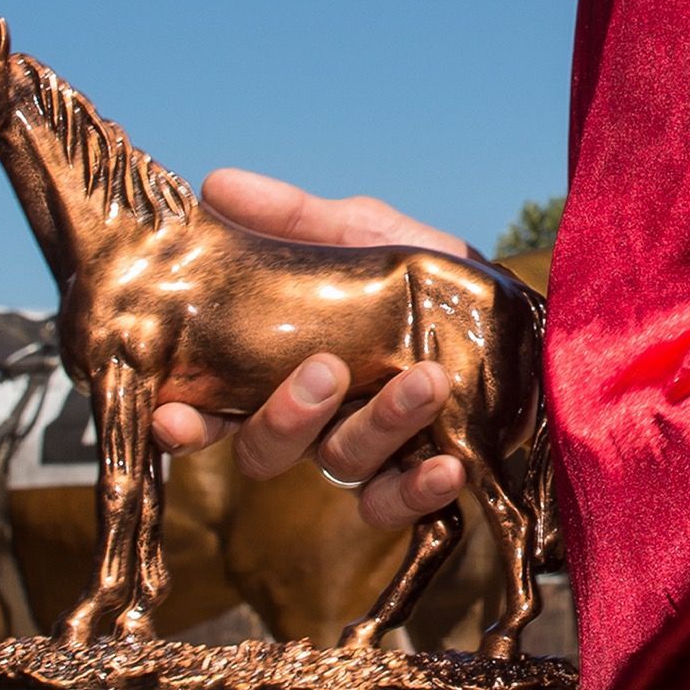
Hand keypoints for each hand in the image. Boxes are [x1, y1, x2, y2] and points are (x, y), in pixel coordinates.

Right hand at [151, 169, 468, 526]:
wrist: (517, 313)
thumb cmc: (425, 276)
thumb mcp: (364, 235)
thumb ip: (297, 220)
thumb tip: (217, 185)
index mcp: (279, 368)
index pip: (212, 408)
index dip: (185, 422)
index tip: (172, 416)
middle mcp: (315, 421)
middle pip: (266, 449)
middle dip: (288, 415)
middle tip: (328, 369)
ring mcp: (366, 452)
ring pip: (342, 465)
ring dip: (380, 425)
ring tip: (427, 380)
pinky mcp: (421, 475)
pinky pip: (402, 505)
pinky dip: (420, 492)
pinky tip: (447, 467)